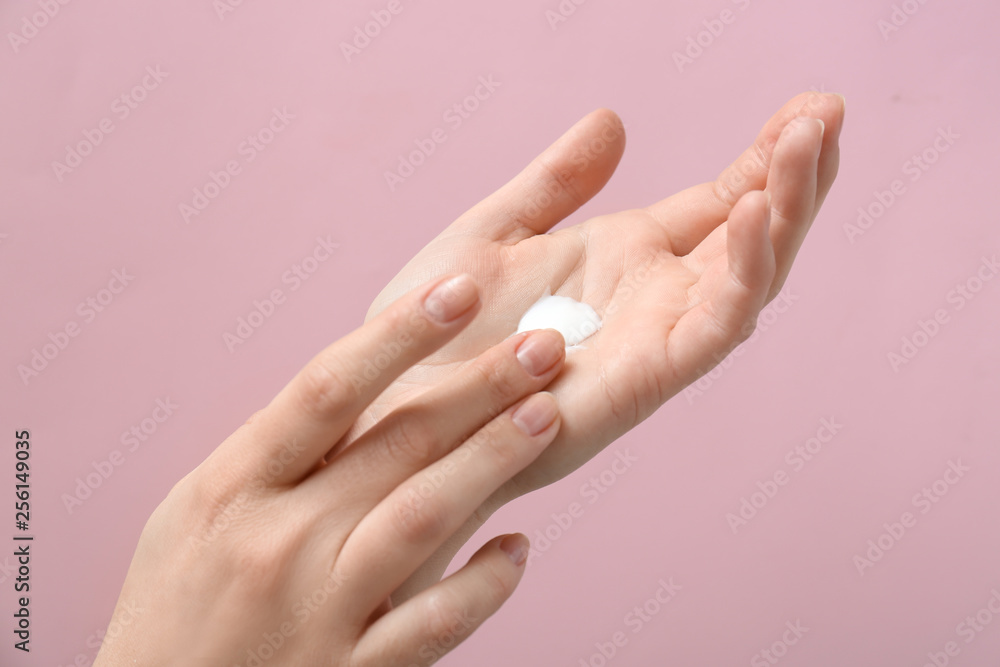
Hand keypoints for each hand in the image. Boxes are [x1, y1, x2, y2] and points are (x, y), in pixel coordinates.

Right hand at [94, 274, 567, 665]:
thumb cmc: (175, 607)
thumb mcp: (197, 515)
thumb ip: (276, 455)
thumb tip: (364, 390)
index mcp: (233, 487)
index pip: (328, 388)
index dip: (399, 334)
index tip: (459, 289)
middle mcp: (278, 540)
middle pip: (396, 441)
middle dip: (478, 387)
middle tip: (546, 344)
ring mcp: (319, 609)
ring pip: (425, 516)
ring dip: (493, 461)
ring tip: (548, 415)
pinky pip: (435, 622)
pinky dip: (483, 584)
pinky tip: (518, 549)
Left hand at [348, 93, 844, 600]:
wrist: (388, 410)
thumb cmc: (431, 332)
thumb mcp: (493, 235)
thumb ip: (555, 184)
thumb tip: (612, 119)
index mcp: (624, 259)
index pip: (718, 201)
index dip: (765, 157)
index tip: (810, 104)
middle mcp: (651, 299)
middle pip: (751, 235)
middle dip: (796, 176)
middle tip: (831, 110)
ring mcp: (650, 340)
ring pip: (747, 278)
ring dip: (785, 213)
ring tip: (808, 142)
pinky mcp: (640, 382)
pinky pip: (710, 330)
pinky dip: (742, 274)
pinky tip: (754, 213)